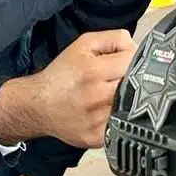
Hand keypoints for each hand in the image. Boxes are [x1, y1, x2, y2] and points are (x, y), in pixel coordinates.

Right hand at [30, 29, 135, 147]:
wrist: (38, 105)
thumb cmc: (62, 74)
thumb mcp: (84, 44)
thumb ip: (114, 39)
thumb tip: (138, 47)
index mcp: (93, 71)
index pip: (133, 61)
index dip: (132, 59)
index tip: (124, 63)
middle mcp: (96, 97)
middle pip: (136, 85)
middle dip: (132, 80)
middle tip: (119, 80)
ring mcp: (97, 120)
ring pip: (130, 106)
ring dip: (127, 100)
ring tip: (111, 95)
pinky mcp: (96, 137)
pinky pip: (120, 125)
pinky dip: (118, 118)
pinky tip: (105, 111)